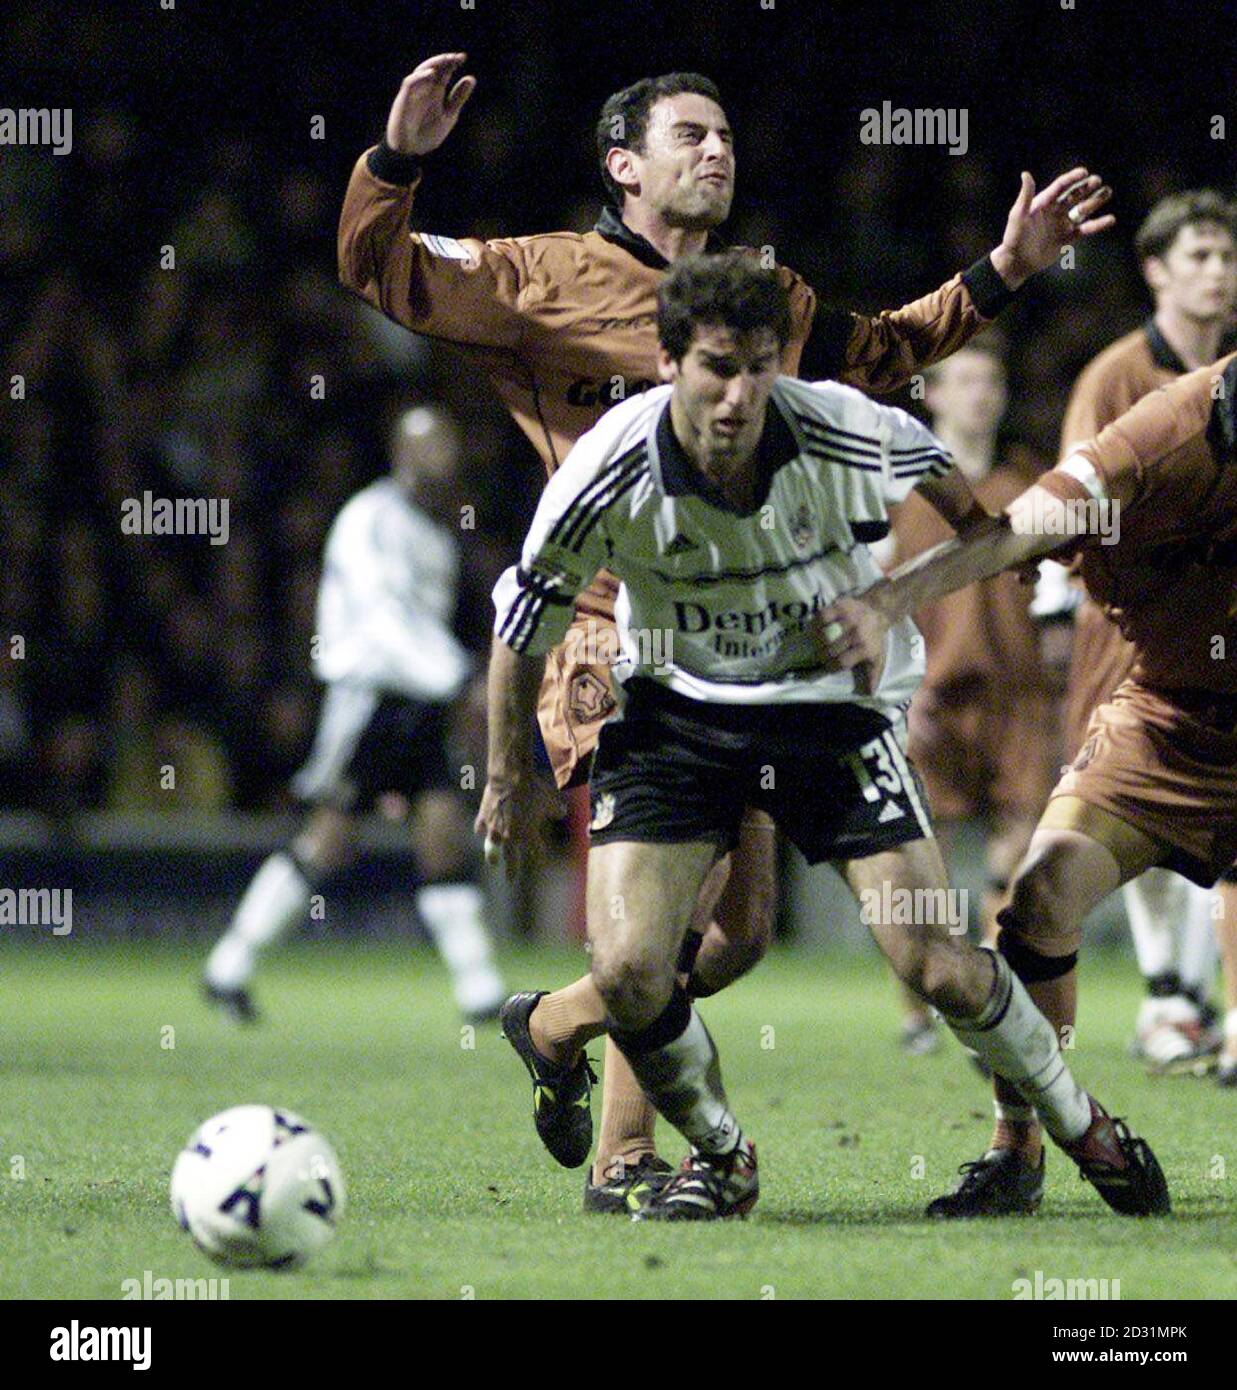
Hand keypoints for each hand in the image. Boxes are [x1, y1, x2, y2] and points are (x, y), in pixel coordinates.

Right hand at [385, 52, 475, 155]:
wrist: (411, 151)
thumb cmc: (427, 133)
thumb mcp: (448, 115)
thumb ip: (458, 98)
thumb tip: (471, 78)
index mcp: (435, 92)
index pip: (444, 72)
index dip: (452, 63)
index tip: (463, 57)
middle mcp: (424, 89)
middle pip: (433, 68)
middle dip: (444, 61)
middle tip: (457, 57)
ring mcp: (413, 93)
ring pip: (420, 72)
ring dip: (433, 64)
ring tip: (446, 60)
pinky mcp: (403, 100)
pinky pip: (410, 84)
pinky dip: (420, 77)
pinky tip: (431, 74)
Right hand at [474, 773, 562, 879]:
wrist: (510, 777)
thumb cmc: (533, 789)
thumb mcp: (551, 800)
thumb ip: (557, 810)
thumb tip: (561, 812)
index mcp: (528, 835)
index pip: (536, 853)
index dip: (539, 857)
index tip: (540, 861)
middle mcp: (510, 837)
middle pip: (511, 860)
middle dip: (512, 871)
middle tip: (511, 880)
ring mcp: (494, 829)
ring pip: (492, 849)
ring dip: (493, 856)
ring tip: (493, 862)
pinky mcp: (483, 818)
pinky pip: (481, 829)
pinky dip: (482, 830)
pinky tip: (482, 832)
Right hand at [813, 593, 890, 694]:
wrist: (878, 611)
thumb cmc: (874, 639)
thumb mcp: (877, 658)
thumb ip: (873, 675)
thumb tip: (869, 693)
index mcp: (865, 648)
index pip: (842, 662)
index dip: (831, 667)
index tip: (827, 667)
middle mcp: (857, 633)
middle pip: (831, 649)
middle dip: (822, 655)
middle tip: (820, 656)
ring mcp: (848, 618)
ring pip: (825, 634)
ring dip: (817, 641)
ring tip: (816, 644)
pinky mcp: (841, 606)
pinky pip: (822, 616)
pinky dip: (816, 623)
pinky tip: (816, 629)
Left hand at [990, 167, 1114, 289]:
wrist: (1016, 262)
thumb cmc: (1014, 238)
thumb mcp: (1018, 215)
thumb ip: (1025, 195)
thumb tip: (1025, 173)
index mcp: (1044, 203)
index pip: (1061, 186)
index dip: (1072, 178)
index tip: (1084, 172)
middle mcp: (1055, 211)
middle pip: (1074, 195)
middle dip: (1086, 187)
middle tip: (1098, 181)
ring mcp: (1062, 224)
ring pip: (1082, 210)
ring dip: (1095, 201)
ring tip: (1107, 192)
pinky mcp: (1067, 238)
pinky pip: (1085, 229)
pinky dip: (1098, 225)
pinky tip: (1110, 219)